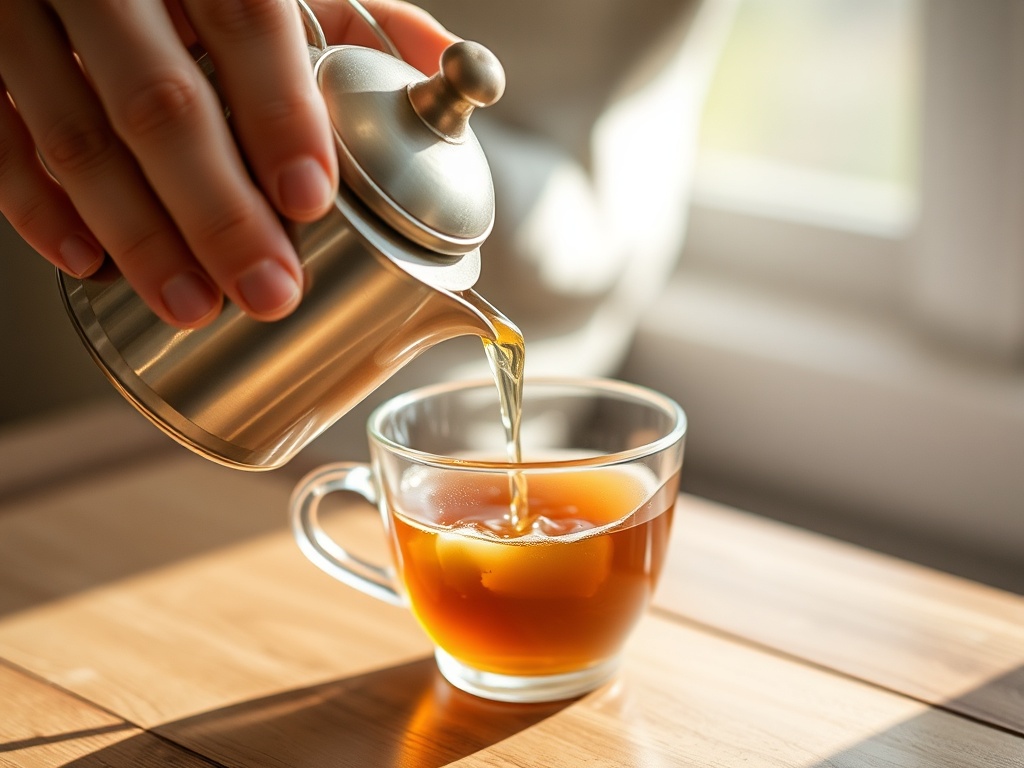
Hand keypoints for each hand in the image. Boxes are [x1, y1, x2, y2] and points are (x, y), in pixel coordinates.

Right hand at [0, 0, 455, 327]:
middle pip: (160, 101)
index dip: (280, 113)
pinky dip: (34, 205)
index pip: (248, 23)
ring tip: (191, 302)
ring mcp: (29, 16)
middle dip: (217, 210)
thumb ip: (359, 19)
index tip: (310, 199)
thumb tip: (441, 64)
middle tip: (267, 290)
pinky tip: (85, 262)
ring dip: (136, 230)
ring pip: (75, 131)